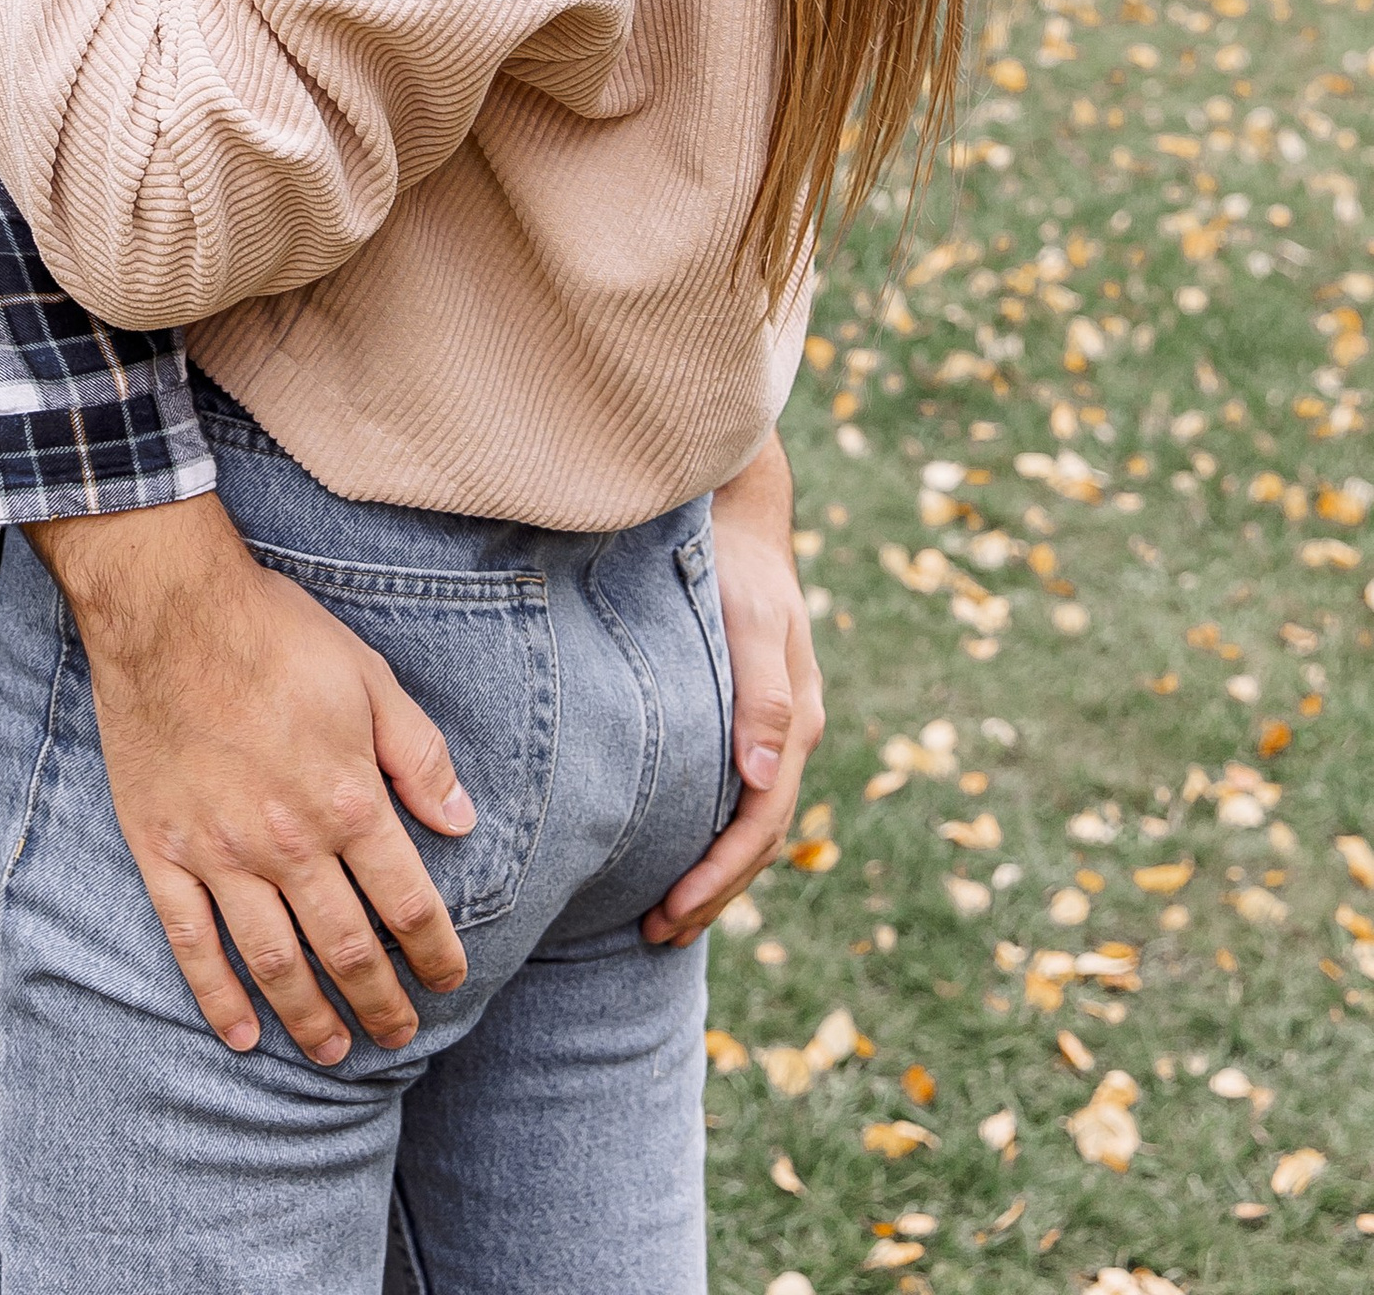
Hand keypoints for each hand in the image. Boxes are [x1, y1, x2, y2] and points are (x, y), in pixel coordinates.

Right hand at [29, 492, 474, 1063]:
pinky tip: (241, 1034)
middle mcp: (287, 841)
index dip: (434, 951)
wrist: (168, 608)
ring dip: (309, 1016)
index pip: (406, 902)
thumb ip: (419, 755)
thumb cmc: (274, 633)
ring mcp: (219, 853)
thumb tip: (462, 821)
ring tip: (332, 1052)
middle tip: (398, 1034)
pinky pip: (191, 943)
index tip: (448, 980)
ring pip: (274, 960)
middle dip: (379, 1001)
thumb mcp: (368, 677)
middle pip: (344, 947)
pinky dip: (217, 997)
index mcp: (345, 799)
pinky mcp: (161, 852)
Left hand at [642, 432, 823, 945]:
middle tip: (655, 937)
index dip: (718, 876)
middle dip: (712, 892)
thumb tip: (764, 777)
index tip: (668, 913)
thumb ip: (762, 695)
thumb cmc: (737, 564)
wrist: (740, 514)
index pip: (759, 824)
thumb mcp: (751, 620)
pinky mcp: (750, 716)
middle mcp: (790, 736)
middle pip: (757, 838)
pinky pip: (737, 793)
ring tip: (664, 919)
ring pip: (749, 822)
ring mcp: (773, 729)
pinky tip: (675, 851)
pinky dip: (711, 834)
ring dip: (714, 874)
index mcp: (796, 722)